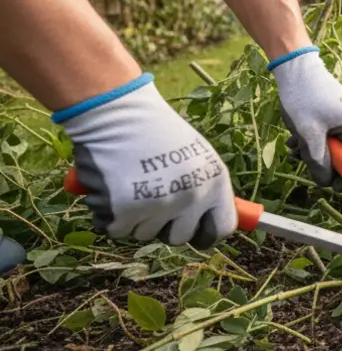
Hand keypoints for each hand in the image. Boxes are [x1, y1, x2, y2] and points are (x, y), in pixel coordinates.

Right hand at [57, 74, 236, 247]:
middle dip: (163, 225)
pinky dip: (109, 216)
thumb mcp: (197, 155)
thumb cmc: (156, 132)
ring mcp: (159, 206)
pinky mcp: (125, 211)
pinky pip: (116, 230)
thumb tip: (209, 220)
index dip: (206, 232)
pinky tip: (111, 189)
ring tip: (130, 183)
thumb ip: (205, 188)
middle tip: (150, 199)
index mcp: (215, 183)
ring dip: (134, 218)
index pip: (223, 228)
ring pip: (145, 234)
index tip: (193, 229)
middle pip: (180, 237)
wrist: (118, 113)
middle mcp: (192, 198)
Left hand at [270, 47, 341, 187]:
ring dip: (318, 153)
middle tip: (306, 162)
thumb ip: (318, 162)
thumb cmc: (303, 98)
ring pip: (339, 146)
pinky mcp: (340, 114)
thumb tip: (325, 182)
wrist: (296, 68)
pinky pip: (333, 136)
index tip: (334, 185)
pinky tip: (298, 138)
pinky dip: (316, 141)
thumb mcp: (308, 134)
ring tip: (296, 148)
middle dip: (328, 163)